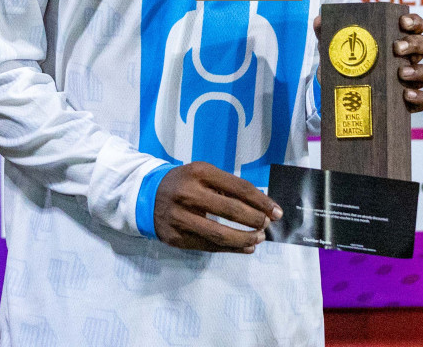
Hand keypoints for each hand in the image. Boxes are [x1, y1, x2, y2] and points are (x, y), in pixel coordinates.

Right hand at [152, 161, 281, 252]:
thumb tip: (261, 205)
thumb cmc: (184, 183)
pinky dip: (231, 249)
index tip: (276, 211)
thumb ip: (227, 187)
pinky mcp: (176, 237)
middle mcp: (188, 194)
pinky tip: (246, 247)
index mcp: (199, 172)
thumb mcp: (202, 174)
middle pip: (231, 210)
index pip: (238, 188)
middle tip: (267, 224)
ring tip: (259, 238)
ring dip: (245, 238)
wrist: (146, 196)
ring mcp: (180, 218)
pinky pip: (208, 246)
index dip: (261, 201)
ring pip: (220, 234)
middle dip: (255, 219)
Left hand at [313, 13, 422, 112]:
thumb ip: (328, 33)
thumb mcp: (336, 48)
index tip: (402, 22)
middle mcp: (409, 58)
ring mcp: (411, 80)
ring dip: (420, 71)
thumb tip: (318, 20)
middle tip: (395, 48)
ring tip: (401, 74)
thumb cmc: (346, 64)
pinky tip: (405, 96)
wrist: (341, 95)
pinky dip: (419, 98)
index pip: (415, 25)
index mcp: (397, 40)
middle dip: (413, 44)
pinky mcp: (409, 102)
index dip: (414, 21)